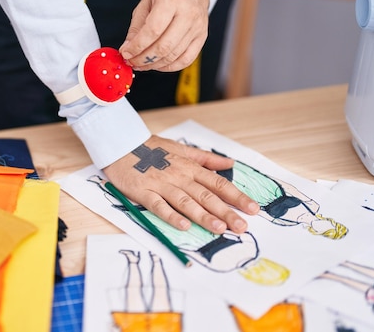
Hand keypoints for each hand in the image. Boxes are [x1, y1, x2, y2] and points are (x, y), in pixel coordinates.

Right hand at [102, 135, 259, 233]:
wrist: (121, 144)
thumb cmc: (151, 149)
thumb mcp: (181, 149)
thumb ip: (205, 159)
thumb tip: (229, 162)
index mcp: (189, 167)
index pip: (218, 183)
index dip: (236, 196)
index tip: (253, 209)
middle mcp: (179, 176)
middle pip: (206, 195)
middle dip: (226, 211)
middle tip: (242, 227)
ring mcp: (161, 184)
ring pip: (186, 202)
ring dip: (203, 216)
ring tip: (219, 229)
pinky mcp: (143, 192)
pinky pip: (159, 206)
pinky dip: (171, 216)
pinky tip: (183, 226)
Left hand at [119, 0, 208, 71]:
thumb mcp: (146, 2)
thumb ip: (136, 27)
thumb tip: (127, 49)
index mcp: (171, 0)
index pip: (153, 31)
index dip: (137, 46)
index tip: (126, 53)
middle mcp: (187, 14)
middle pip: (164, 46)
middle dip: (144, 59)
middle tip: (132, 61)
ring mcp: (197, 27)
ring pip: (174, 56)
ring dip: (154, 64)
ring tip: (142, 64)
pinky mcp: (202, 37)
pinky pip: (186, 60)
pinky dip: (170, 67)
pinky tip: (158, 64)